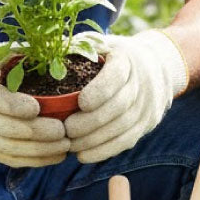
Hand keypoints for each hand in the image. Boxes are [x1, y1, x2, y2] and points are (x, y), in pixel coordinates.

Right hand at [0, 45, 69, 166]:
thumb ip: (22, 52)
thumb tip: (59, 45)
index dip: (12, 105)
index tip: (37, 107)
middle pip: (3, 128)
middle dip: (36, 132)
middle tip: (63, 130)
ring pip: (9, 148)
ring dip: (40, 150)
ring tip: (66, 144)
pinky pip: (11, 160)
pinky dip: (35, 160)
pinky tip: (57, 155)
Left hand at [65, 31, 187, 162]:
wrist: (156, 66)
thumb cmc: (113, 56)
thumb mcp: (99, 44)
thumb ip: (76, 48)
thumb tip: (43, 55)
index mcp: (127, 58)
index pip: (117, 75)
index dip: (100, 91)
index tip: (80, 103)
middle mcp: (142, 81)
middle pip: (119, 106)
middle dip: (91, 121)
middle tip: (66, 130)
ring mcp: (148, 105)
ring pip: (123, 127)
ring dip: (94, 140)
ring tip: (70, 145)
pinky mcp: (148, 123)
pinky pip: (127, 141)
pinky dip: (104, 151)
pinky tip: (84, 156)